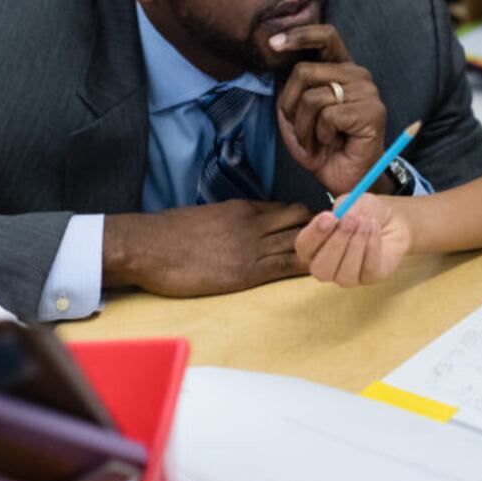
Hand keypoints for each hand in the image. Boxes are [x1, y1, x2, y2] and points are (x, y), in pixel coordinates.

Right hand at [102, 200, 311, 295]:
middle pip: (303, 219)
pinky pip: (288, 266)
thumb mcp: (206, 217)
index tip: (317, 229)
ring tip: (333, 257)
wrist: (148, 246)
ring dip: (319, 248)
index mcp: (243, 208)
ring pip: (302, 240)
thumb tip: (237, 231)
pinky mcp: (247, 272)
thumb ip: (229, 221)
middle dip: (321, 229)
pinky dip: (307, 267)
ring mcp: (253, 247)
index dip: (306, 219)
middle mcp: (254, 223)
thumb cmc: (169, 234)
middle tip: (330, 244)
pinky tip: (321, 271)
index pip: (287, 208)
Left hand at [272, 25, 389, 194]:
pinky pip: (327, 116)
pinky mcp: (371, 112)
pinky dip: (321, 136)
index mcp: (341, 69)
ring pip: (312, 97)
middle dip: (289, 105)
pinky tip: (334, 144)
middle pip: (304, 71)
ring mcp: (367, 92)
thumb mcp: (297, 116)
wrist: (346, 180)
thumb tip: (277, 67)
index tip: (273, 44)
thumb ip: (291, 90)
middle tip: (300, 128)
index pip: (325, 36)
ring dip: (304, 127)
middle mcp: (357, 75)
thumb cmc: (323, 148)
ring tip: (318, 141)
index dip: (298, 35)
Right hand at [294, 195, 412, 286]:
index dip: (314, 234)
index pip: (304, 247)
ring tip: (365, 222)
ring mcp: (347, 276)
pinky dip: (372, 246)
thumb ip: (344, 208)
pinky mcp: (370, 278)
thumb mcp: (352, 202)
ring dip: (356, 244)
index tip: (328, 217)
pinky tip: (375, 229)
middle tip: (349, 220)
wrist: (391, 220)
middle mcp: (326, 267)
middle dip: (336, 243)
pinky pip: (368, 268)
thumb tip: (343, 217)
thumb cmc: (363, 212)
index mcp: (313, 247)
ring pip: (345, 273)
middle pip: (321, 268)